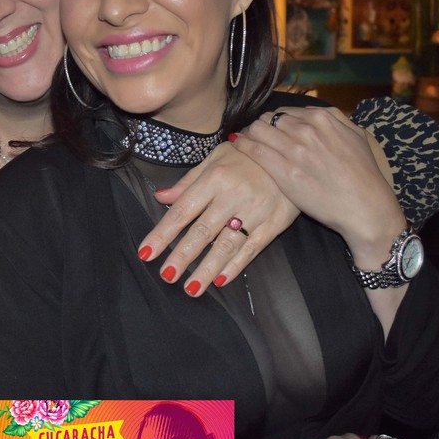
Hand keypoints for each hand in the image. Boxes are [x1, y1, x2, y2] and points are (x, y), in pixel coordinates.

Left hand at [137, 142, 298, 296]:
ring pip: (227, 244)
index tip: (147, 252)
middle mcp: (233, 195)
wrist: (291, 150)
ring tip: (191, 288)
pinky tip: (221, 279)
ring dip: (207, 268)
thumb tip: (160, 197)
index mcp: (214, 179)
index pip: (183, 210)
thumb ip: (188, 182)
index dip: (163, 233)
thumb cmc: (246, 155)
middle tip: (167, 275)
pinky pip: (253, 248)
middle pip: (203, 231)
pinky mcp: (275, 222)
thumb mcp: (215, 158)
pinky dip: (236, 265)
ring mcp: (255, 210)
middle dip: (182, 255)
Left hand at [232, 106, 405, 270]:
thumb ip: (333, 118)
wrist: (365, 206)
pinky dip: (243, 144)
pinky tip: (237, 145)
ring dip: (249, 134)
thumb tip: (309, 113)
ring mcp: (293, 150)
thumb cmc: (363, 173)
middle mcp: (306, 129)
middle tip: (255, 137)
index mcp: (322, 118)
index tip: (269, 130)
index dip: (274, 121)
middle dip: (260, 127)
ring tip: (245, 141)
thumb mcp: (355, 135)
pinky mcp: (283, 171)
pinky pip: (254, 150)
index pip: (285, 112)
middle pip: (268, 119)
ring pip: (258, 130)